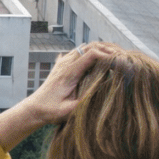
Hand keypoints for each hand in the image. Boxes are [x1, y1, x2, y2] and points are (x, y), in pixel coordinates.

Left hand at [0, 42, 116, 150]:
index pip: (91, 54)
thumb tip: (106, 92)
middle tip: (124, 57)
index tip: (122, 61)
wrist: (34, 109)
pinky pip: (80, 52)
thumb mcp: (70, 111)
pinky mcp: (63, 64)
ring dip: (102, 48)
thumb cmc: (51, 112)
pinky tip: (103, 58)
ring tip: (118, 56)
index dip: (108, 55)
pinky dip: (94, 52)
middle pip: (90, 46)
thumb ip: (86, 100)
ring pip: (86, 47)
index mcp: (69, 72)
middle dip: (109, 49)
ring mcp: (63, 62)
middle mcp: (66, 64)